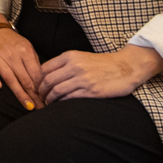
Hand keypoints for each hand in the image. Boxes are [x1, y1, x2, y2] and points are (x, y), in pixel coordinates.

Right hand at [0, 24, 42, 109]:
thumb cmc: (13, 43)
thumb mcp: (27, 48)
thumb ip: (34, 64)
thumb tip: (45, 83)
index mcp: (25, 51)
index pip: (36, 74)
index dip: (42, 89)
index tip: (47, 101)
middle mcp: (12, 54)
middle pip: (25, 78)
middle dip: (34, 96)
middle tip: (42, 109)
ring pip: (10, 77)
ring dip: (20, 93)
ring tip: (29, 106)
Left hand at [39, 45, 162, 103]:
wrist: (126, 67)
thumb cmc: (102, 63)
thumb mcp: (81, 57)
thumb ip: (66, 64)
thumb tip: (49, 75)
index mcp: (70, 56)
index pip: (45, 68)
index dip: (38, 79)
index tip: (37, 86)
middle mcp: (74, 66)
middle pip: (48, 80)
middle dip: (41, 90)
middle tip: (40, 97)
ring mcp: (83, 79)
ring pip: (57, 90)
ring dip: (50, 98)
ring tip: (48, 103)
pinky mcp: (91, 91)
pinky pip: (70, 98)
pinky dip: (62, 102)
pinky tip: (60, 105)